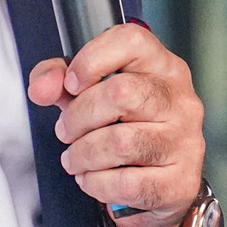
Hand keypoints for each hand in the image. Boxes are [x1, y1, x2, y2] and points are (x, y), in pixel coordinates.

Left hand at [26, 22, 205, 226]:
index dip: (92, 59)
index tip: (71, 84)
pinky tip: (94, 179)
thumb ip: (59, 81)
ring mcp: (184, 141)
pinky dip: (97, 183)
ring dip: (83, 154)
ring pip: (121, 142)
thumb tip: (41, 87)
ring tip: (75, 159)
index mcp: (162, 67)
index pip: (132, 41)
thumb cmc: (126, 130)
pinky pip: (126, 182)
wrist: (160, 186)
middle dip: (78, 116)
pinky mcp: (180, 181)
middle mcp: (180, 100)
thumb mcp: (90, 96)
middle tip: (66, 131)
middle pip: (122, 92)